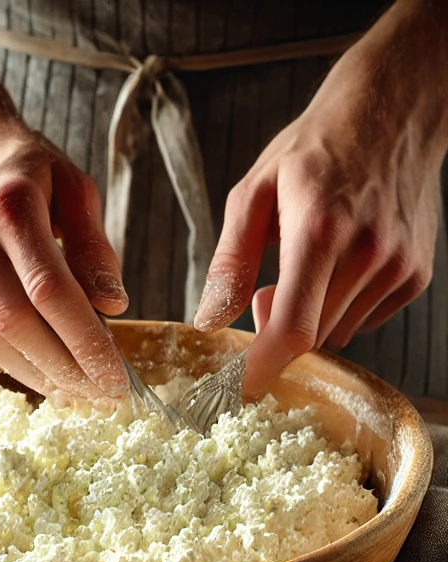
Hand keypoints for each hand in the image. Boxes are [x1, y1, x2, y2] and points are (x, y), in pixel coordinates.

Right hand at [0, 127, 129, 398]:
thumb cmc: (20, 167)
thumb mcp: (72, 187)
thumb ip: (94, 247)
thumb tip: (113, 306)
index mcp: (9, 202)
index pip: (51, 291)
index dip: (85, 342)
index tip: (114, 377)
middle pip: (15, 324)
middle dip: (62, 368)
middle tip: (96, 393)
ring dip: (32, 372)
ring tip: (68, 387)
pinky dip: (0, 358)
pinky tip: (31, 365)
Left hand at [194, 2, 447, 395]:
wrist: (394, 111)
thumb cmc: (315, 149)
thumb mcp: (253, 193)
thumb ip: (229, 263)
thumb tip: (208, 322)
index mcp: (320, 231)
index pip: (292, 327)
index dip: (261, 368)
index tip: (234, 388)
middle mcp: (367, 253)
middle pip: (308, 338)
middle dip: (276, 330)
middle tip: (267, 290)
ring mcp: (398, 267)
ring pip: (335, 333)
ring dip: (309, 318)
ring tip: (306, 265)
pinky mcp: (415, 275)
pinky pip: (362, 320)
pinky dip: (338, 308)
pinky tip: (338, 265)